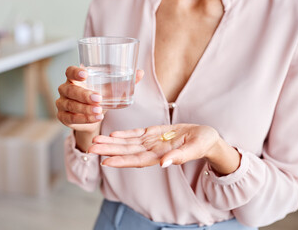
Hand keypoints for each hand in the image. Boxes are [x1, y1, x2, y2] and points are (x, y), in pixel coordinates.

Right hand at [56, 66, 143, 132]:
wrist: (92, 117)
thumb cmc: (99, 97)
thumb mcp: (110, 89)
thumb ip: (123, 81)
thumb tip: (140, 72)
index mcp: (75, 78)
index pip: (69, 71)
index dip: (75, 72)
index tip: (85, 74)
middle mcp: (65, 89)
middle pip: (70, 89)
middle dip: (84, 94)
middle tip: (99, 98)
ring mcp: (62, 103)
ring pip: (70, 105)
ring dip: (85, 108)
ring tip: (99, 111)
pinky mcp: (63, 117)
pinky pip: (70, 118)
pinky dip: (83, 119)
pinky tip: (95, 119)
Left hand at [90, 124, 240, 174]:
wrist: (206, 137)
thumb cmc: (204, 143)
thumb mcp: (195, 148)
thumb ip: (180, 157)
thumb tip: (164, 164)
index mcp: (161, 156)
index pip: (137, 160)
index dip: (121, 161)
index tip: (105, 162)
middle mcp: (152, 150)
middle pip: (127, 151)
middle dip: (109, 150)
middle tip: (91, 148)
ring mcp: (152, 141)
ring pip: (128, 142)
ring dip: (112, 142)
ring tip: (96, 140)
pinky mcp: (154, 132)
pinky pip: (136, 134)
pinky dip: (124, 134)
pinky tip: (112, 133)